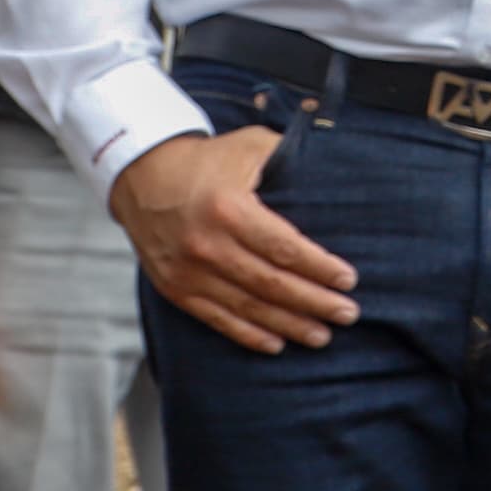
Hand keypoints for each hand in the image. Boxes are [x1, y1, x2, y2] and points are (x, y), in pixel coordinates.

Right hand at [108, 128, 358, 355]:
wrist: (141, 175)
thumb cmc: (207, 160)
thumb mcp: (250, 146)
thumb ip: (291, 158)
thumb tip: (337, 174)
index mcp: (229, 209)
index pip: (285, 249)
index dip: (320, 269)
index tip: (349, 281)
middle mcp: (206, 245)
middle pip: (271, 284)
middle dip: (314, 303)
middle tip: (348, 314)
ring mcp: (187, 271)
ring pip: (248, 307)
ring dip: (289, 325)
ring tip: (322, 336)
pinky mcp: (175, 287)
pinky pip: (217, 318)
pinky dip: (248, 334)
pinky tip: (277, 344)